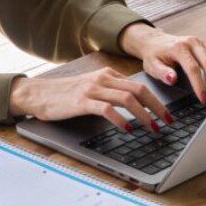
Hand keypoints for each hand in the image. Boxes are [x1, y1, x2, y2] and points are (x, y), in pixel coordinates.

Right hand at [9, 68, 172, 131]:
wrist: (38, 94)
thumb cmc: (64, 95)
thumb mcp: (91, 88)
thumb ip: (109, 92)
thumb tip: (134, 107)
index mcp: (107, 75)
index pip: (139, 85)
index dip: (157, 100)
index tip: (167, 114)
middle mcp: (102, 79)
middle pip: (139, 89)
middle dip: (157, 107)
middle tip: (168, 122)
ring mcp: (92, 89)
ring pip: (127, 98)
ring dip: (144, 115)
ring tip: (152, 128)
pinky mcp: (82, 101)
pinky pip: (107, 109)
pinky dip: (121, 120)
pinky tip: (128, 130)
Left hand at [118, 23, 205, 103]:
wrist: (156, 41)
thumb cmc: (154, 55)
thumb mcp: (152, 65)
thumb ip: (162, 72)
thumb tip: (172, 79)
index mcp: (179, 47)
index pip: (193, 68)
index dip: (200, 85)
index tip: (203, 99)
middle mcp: (193, 42)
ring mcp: (203, 43)